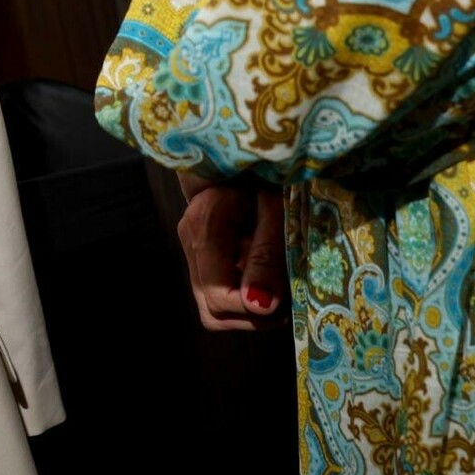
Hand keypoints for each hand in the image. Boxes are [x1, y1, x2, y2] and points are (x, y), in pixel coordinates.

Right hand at [176, 174, 285, 330]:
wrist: (244, 159)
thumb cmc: (267, 176)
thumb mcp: (276, 210)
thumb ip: (267, 257)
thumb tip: (262, 305)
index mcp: (203, 225)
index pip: (217, 293)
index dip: (252, 307)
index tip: (284, 300)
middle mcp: (189, 243)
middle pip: (212, 310)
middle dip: (254, 315)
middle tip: (286, 294)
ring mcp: (191, 253)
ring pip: (212, 313)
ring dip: (249, 314)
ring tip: (276, 287)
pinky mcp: (199, 260)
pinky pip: (216, 301)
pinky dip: (244, 304)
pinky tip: (263, 281)